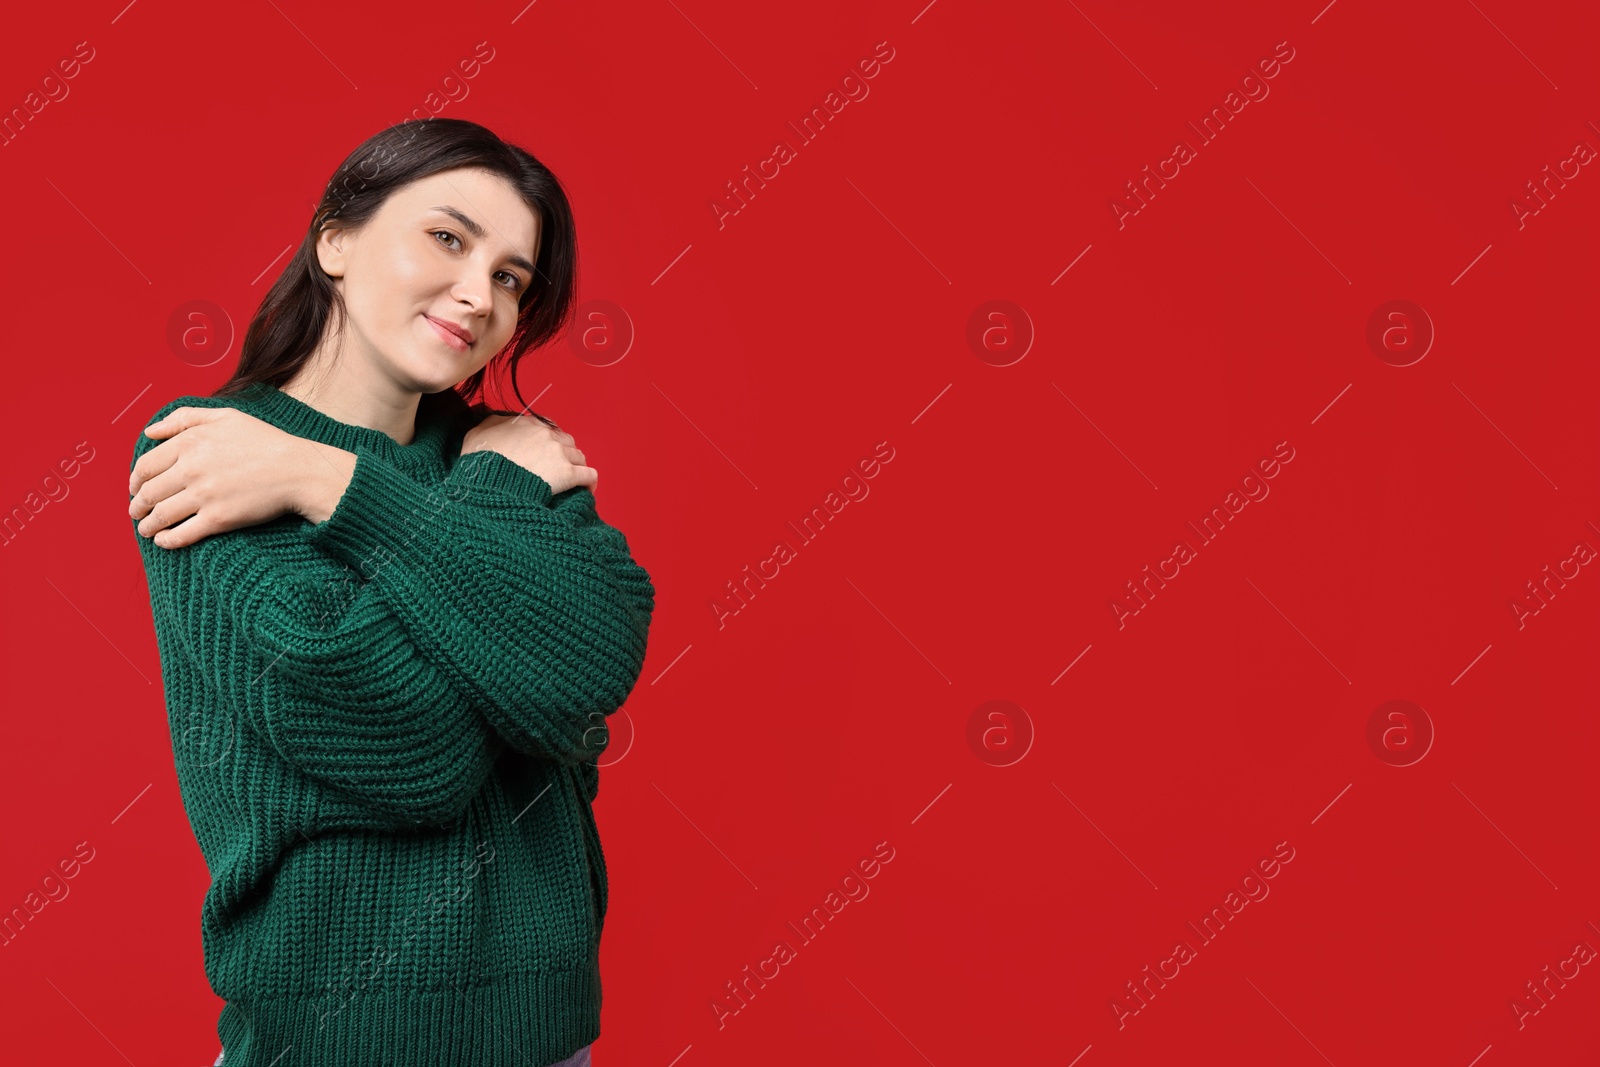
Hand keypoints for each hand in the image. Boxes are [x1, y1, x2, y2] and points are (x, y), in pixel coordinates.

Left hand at [129, 407, 338, 548]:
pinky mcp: (218, 519)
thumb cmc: (265, 441)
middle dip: (137, 506)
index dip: (135, 481)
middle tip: (136, 513)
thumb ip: (184, 418)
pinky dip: (167, 540)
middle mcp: (191, 469)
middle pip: (149, 492)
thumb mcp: (225, 417)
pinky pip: (182, 534)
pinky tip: (163, 541)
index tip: (135, 489)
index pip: (146, 466)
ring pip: (161, 515)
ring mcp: (204, 496)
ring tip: (145, 530)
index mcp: (189, 443)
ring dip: (147, 525)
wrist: (298, 470)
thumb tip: (149, 432)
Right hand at [463, 414, 597, 495]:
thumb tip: (498, 422)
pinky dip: (590, 482)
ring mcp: (559, 454)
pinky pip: (589, 475)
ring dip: (576, 466)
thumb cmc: (480, 463)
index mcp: (527, 425)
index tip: (543, 455)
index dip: (547, 443)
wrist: (488, 483)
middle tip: (556, 468)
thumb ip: (490, 423)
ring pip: (579, 456)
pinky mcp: (568, 474)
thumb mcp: (476, 435)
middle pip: (565, 441)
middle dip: (563, 453)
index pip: (547, 429)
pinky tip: (587, 490)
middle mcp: (546, 435)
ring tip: (571, 480)